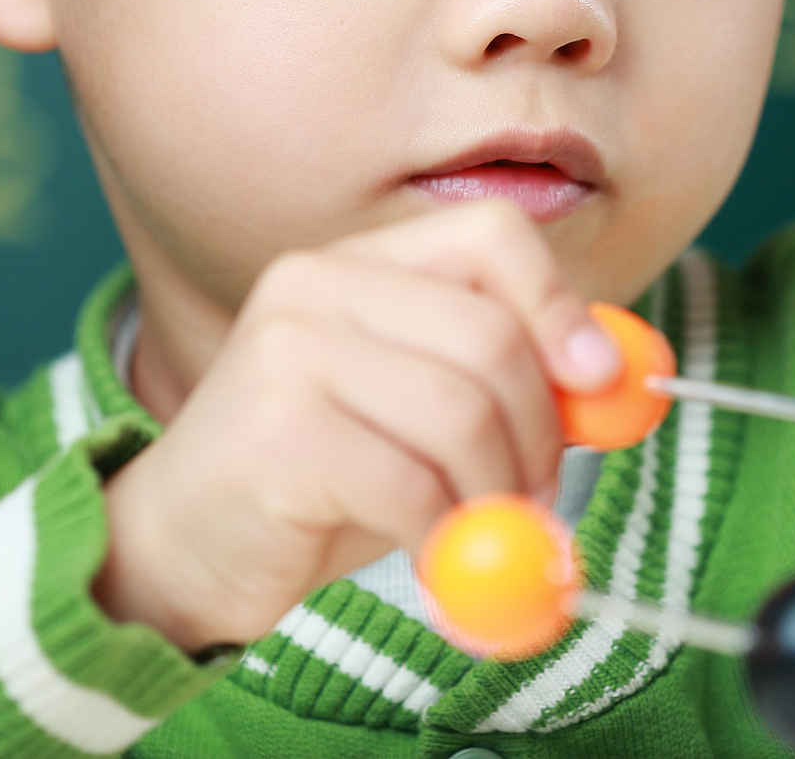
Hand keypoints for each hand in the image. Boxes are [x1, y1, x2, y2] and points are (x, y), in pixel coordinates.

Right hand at [92, 199, 620, 651]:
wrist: (178, 550)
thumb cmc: (315, 482)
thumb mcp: (423, 420)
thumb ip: (507, 385)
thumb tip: (617, 377)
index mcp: (361, 262)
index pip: (491, 236)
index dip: (560, 306)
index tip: (596, 381)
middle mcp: (318, 284)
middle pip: (490, 335)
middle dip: (540, 432)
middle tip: (540, 500)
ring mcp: (288, 351)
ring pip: (460, 412)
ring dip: (496, 493)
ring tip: (483, 536)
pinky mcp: (276, 433)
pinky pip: (410, 483)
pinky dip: (445, 536)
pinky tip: (432, 559)